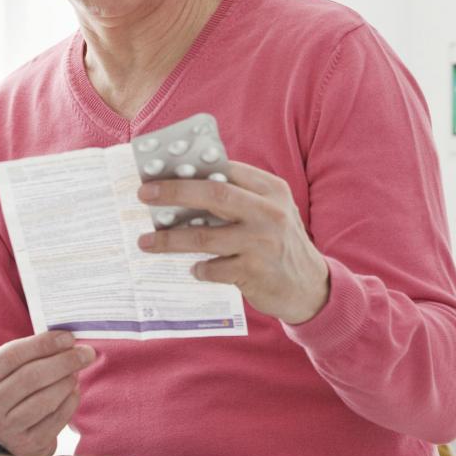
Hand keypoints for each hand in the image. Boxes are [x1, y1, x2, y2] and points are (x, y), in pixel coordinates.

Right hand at [0, 330, 95, 455]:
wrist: (8, 433)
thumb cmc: (15, 390)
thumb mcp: (11, 370)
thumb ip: (33, 352)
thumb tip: (67, 341)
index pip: (11, 356)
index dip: (43, 344)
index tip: (68, 337)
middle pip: (31, 377)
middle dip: (64, 361)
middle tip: (86, 353)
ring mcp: (6, 429)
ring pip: (46, 399)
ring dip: (68, 381)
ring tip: (75, 373)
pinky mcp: (27, 444)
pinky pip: (58, 417)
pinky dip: (71, 399)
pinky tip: (73, 391)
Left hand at [136, 160, 330, 325]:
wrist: (311, 287)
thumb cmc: (281, 244)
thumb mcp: (272, 212)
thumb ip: (242, 197)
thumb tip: (188, 185)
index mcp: (272, 190)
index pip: (227, 169)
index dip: (192, 168)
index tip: (162, 170)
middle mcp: (270, 212)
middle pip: (214, 193)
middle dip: (174, 192)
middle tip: (144, 194)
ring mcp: (262, 243)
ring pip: (204, 235)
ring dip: (170, 239)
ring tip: (146, 241)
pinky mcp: (254, 272)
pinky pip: (212, 268)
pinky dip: (199, 269)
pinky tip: (194, 269)